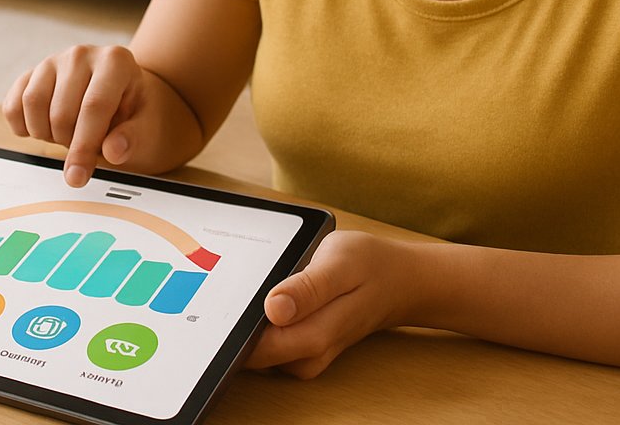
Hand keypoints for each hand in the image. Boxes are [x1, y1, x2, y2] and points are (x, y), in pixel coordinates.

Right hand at [3, 44, 150, 187]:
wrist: (120, 96)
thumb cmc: (133, 112)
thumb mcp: (146, 126)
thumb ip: (133, 138)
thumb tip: (114, 151)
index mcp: (116, 61)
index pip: (94, 106)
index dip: (83, 147)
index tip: (78, 177)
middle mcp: (82, 55)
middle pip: (61, 111)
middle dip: (69, 142)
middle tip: (85, 147)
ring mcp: (53, 61)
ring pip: (33, 104)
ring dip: (45, 134)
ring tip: (68, 135)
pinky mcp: (31, 73)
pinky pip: (13, 104)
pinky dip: (22, 126)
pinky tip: (44, 130)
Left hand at [244, 230, 415, 378]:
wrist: (399, 281)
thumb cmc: (370, 266)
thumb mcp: (340, 263)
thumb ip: (307, 288)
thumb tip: (273, 308)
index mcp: (313, 336)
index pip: (253, 350)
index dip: (231, 329)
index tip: (221, 300)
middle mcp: (307, 356)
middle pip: (249, 353)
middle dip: (236, 322)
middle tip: (233, 283)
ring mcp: (305, 356)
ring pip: (256, 349)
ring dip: (248, 320)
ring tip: (256, 282)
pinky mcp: (303, 350)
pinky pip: (268, 342)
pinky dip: (261, 320)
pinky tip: (268, 294)